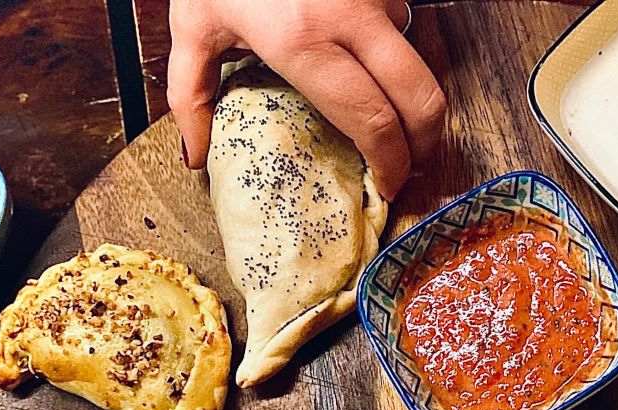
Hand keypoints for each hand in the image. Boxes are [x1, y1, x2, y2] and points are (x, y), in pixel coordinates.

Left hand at [168, 0, 446, 198]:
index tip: (387, 185)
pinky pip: (402, 21)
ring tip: (395, 120)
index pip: (373, 123)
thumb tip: (196, 156)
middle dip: (425, 143)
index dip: (390, 164)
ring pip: (417, 60)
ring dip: (412, 96)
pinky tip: (373, 64)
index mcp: (302, 41)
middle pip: (419, 100)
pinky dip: (395, 50)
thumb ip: (191, 95)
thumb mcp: (193, 23)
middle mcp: (348, 17)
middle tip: (412, 164)